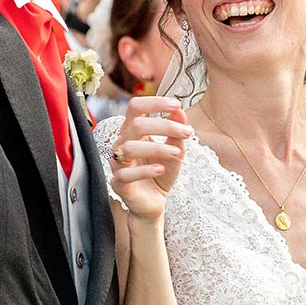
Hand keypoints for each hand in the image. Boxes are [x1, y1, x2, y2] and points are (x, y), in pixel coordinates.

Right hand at [108, 97, 191, 219]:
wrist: (154, 202)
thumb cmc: (161, 171)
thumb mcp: (175, 149)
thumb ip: (176, 131)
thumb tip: (179, 111)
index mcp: (132, 131)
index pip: (135, 107)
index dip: (154, 102)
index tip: (176, 104)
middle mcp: (122, 143)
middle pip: (136, 125)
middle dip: (164, 126)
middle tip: (187, 132)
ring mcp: (118, 163)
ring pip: (130, 148)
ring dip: (157, 148)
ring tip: (178, 153)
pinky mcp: (119, 184)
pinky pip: (126, 174)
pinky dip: (146, 171)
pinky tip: (161, 170)